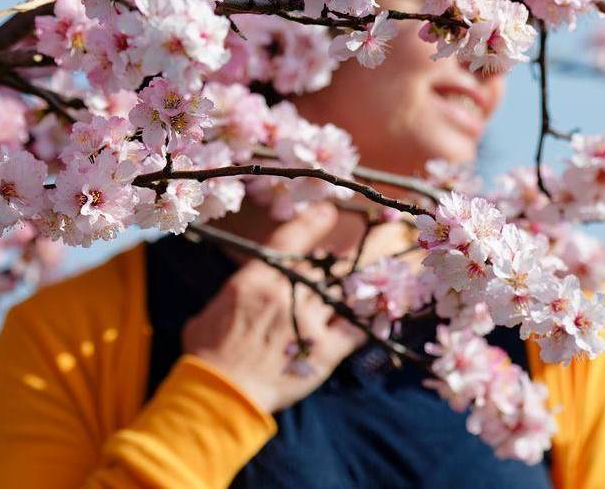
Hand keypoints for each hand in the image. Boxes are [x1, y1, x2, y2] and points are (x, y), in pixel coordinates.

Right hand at [181, 204, 369, 414]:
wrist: (222, 392)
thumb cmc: (208, 353)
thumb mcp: (212, 310)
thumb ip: (234, 295)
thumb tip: (242, 291)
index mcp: (257, 280)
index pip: (290, 241)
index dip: (313, 222)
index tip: (332, 211)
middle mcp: (287, 294)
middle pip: (327, 265)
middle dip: (352, 250)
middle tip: (380, 234)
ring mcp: (308, 321)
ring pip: (346, 290)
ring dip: (371, 276)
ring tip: (397, 260)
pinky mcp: (323, 352)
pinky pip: (356, 328)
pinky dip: (372, 317)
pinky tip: (387, 308)